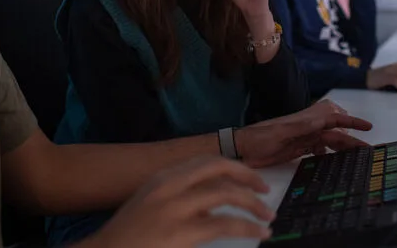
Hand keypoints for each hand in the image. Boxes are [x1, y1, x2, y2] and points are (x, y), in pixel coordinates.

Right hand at [77, 157, 272, 247]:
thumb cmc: (129, 235)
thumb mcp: (153, 205)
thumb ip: (183, 199)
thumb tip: (215, 206)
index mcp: (163, 177)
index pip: (207, 161)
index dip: (235, 167)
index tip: (251, 178)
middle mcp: (170, 185)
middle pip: (219, 168)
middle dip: (248, 178)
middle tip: (266, 192)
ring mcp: (175, 208)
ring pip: (227, 194)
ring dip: (253, 204)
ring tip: (267, 217)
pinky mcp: (182, 232)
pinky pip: (225, 224)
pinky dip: (248, 227)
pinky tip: (258, 232)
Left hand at [235, 100, 372, 167]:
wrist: (241, 148)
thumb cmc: (258, 137)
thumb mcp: (281, 132)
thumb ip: (303, 125)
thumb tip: (325, 118)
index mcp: (306, 120)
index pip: (334, 118)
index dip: (352, 122)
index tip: (368, 127)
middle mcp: (308, 128)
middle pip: (335, 131)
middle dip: (351, 138)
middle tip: (366, 150)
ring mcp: (303, 138)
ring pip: (329, 140)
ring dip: (342, 146)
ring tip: (356, 157)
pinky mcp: (298, 148)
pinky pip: (319, 148)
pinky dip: (328, 153)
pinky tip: (333, 161)